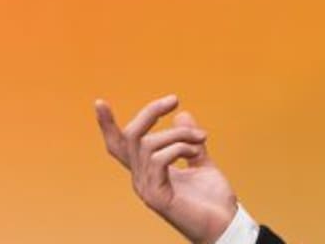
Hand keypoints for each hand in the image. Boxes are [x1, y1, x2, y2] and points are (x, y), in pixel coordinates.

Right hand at [95, 95, 237, 243]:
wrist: (225, 224)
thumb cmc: (213, 199)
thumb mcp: (202, 161)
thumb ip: (190, 140)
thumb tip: (183, 114)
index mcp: (148, 170)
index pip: (120, 146)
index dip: (107, 126)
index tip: (99, 102)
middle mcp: (141, 178)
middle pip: (128, 138)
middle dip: (148, 113)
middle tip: (174, 100)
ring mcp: (146, 188)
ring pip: (149, 145)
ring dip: (179, 134)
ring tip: (202, 139)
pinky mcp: (156, 197)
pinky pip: (159, 160)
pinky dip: (179, 148)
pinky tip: (196, 151)